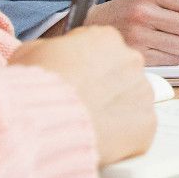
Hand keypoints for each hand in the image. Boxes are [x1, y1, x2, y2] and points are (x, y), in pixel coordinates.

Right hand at [11, 27, 155, 165]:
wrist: (44, 121)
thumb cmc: (35, 86)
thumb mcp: (31, 52)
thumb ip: (54, 49)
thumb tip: (57, 57)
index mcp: (106, 38)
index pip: (102, 50)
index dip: (85, 68)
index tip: (74, 81)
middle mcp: (131, 60)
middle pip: (121, 75)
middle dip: (104, 89)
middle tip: (81, 105)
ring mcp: (142, 92)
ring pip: (131, 102)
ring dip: (115, 112)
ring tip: (88, 124)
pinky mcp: (147, 124)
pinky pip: (137, 129)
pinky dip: (122, 137)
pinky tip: (100, 139)